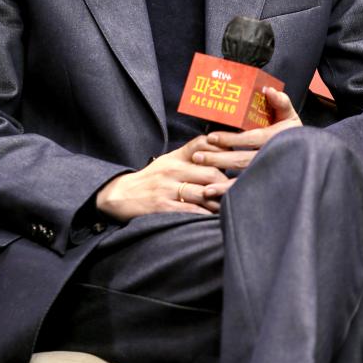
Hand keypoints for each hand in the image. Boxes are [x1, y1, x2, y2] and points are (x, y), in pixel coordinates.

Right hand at [95, 134, 232, 221]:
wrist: (122, 195)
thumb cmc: (152, 178)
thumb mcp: (169, 160)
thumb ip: (191, 154)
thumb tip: (222, 152)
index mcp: (175, 156)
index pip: (203, 145)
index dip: (224, 150)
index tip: (239, 159)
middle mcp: (172, 169)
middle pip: (210, 172)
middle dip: (229, 182)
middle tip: (241, 189)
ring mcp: (167, 188)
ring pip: (204, 192)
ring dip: (221, 201)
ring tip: (232, 205)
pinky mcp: (163, 206)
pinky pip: (191, 210)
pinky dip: (206, 215)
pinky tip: (215, 218)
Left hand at [192, 88, 302, 201]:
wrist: (308, 157)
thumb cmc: (292, 133)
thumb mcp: (289, 115)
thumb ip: (280, 102)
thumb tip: (268, 90)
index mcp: (277, 138)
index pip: (251, 138)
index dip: (231, 139)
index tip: (211, 137)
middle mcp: (273, 157)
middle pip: (242, 160)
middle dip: (218, 159)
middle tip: (197, 156)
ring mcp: (269, 173)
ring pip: (242, 178)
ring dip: (220, 180)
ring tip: (202, 178)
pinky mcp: (264, 184)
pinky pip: (244, 190)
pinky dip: (227, 192)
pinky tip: (211, 193)